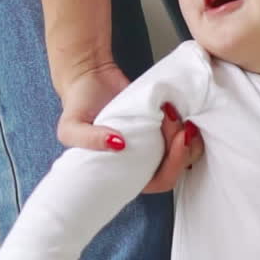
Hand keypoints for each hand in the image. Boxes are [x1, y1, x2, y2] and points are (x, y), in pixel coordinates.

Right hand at [55, 62, 202, 193]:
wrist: (88, 76)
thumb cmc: (79, 107)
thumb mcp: (70, 128)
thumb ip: (88, 140)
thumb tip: (118, 144)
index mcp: (125, 170)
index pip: (159, 182)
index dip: (173, 167)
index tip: (177, 140)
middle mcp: (143, 160)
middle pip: (178, 167)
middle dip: (184, 148)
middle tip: (177, 124)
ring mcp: (155, 142)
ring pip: (186, 151)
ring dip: (189, 136)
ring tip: (176, 114)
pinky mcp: (163, 123)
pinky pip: (185, 131)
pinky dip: (189, 123)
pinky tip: (182, 110)